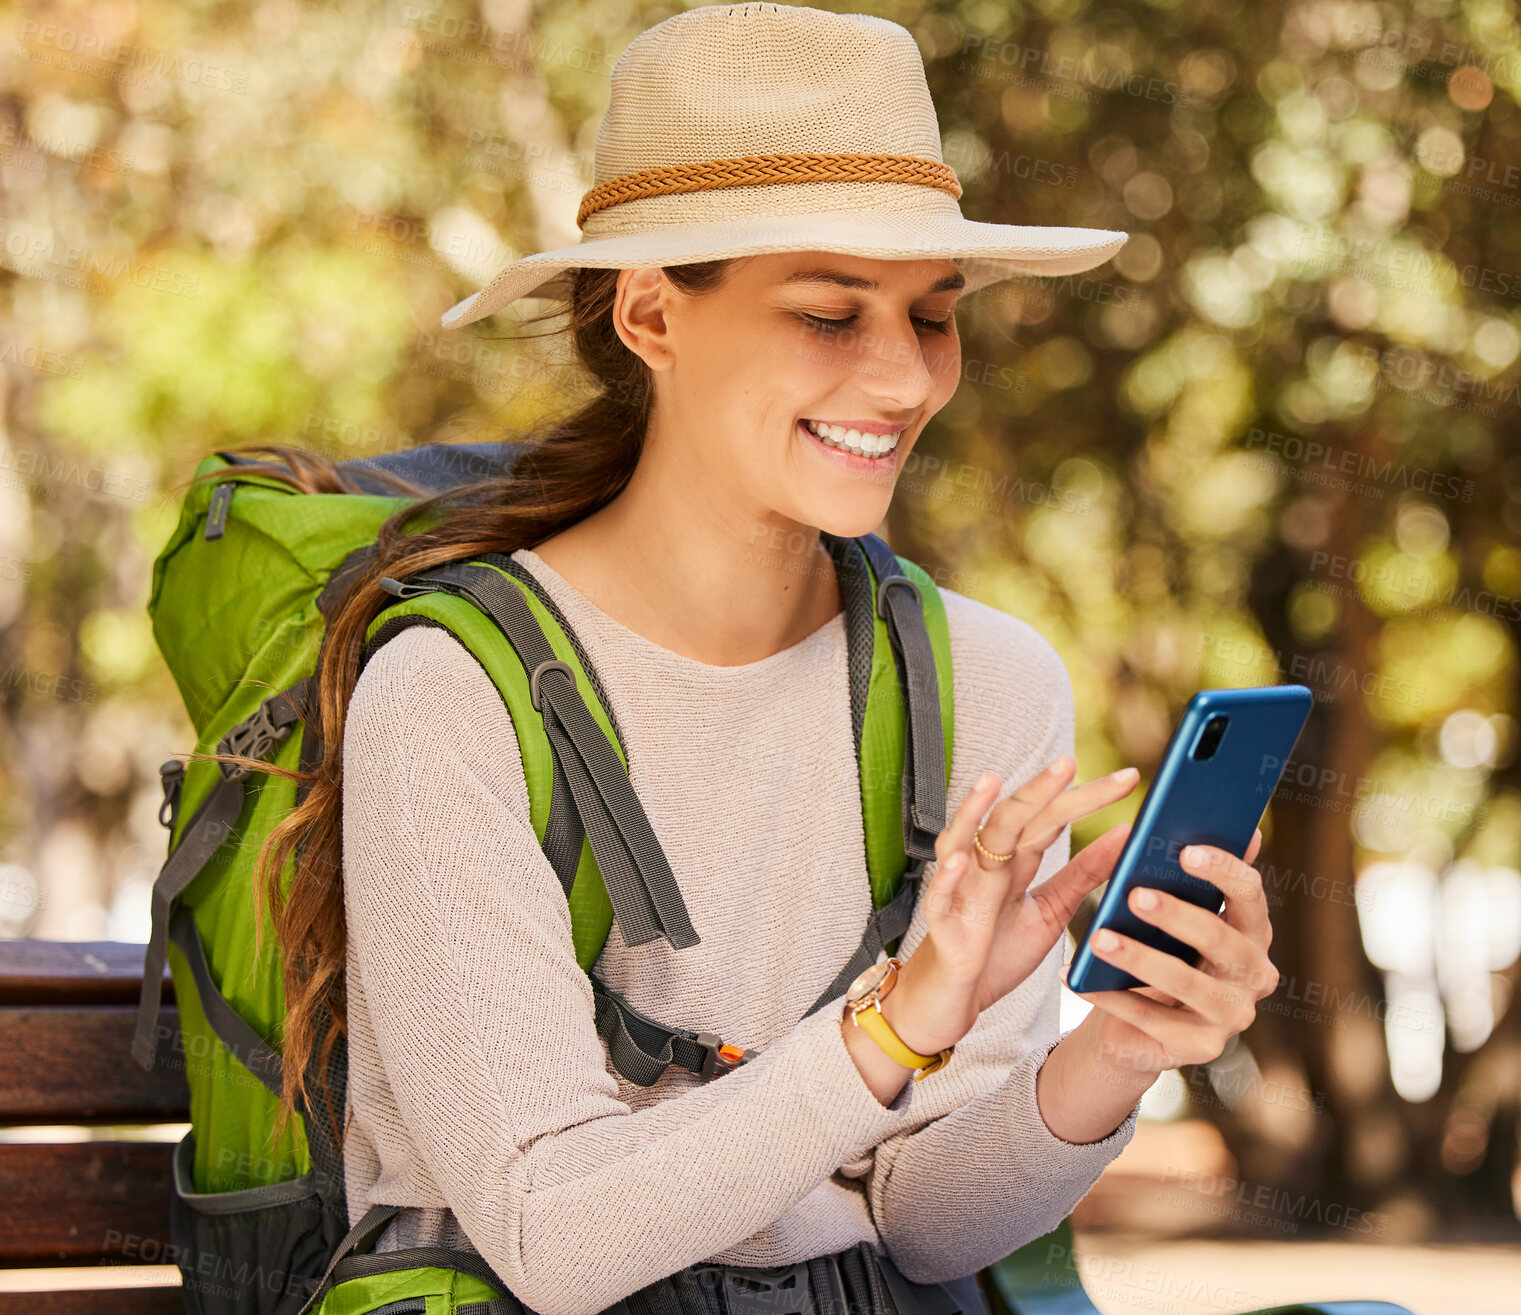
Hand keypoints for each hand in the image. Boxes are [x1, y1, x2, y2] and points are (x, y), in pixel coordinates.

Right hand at [890, 755, 1140, 1050]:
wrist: (955, 999)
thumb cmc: (996, 951)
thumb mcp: (1050, 910)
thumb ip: (1084, 874)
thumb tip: (1126, 833)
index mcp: (1014, 860)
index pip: (1051, 817)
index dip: (1086, 797)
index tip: (1128, 778)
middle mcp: (985, 866)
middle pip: (1011, 817)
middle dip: (1038, 790)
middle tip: (1068, 762)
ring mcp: (960, 891)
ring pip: (962, 841)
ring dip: (972, 811)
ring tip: (990, 782)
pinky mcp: (943, 926)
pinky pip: (939, 896)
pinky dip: (949, 877)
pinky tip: (962, 859)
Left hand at [1060, 829, 1277, 1075]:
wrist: (1136, 1023)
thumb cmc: (1157, 949)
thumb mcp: (1171, 912)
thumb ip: (1186, 874)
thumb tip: (1205, 821)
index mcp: (1252, 930)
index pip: (1251, 895)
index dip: (1223, 871)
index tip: (1185, 850)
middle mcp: (1254, 974)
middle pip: (1222, 942)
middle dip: (1178, 916)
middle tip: (1135, 894)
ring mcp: (1232, 1016)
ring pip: (1188, 985)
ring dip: (1140, 958)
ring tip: (1098, 937)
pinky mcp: (1201, 1049)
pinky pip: (1154, 1021)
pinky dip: (1114, 998)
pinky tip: (1081, 980)